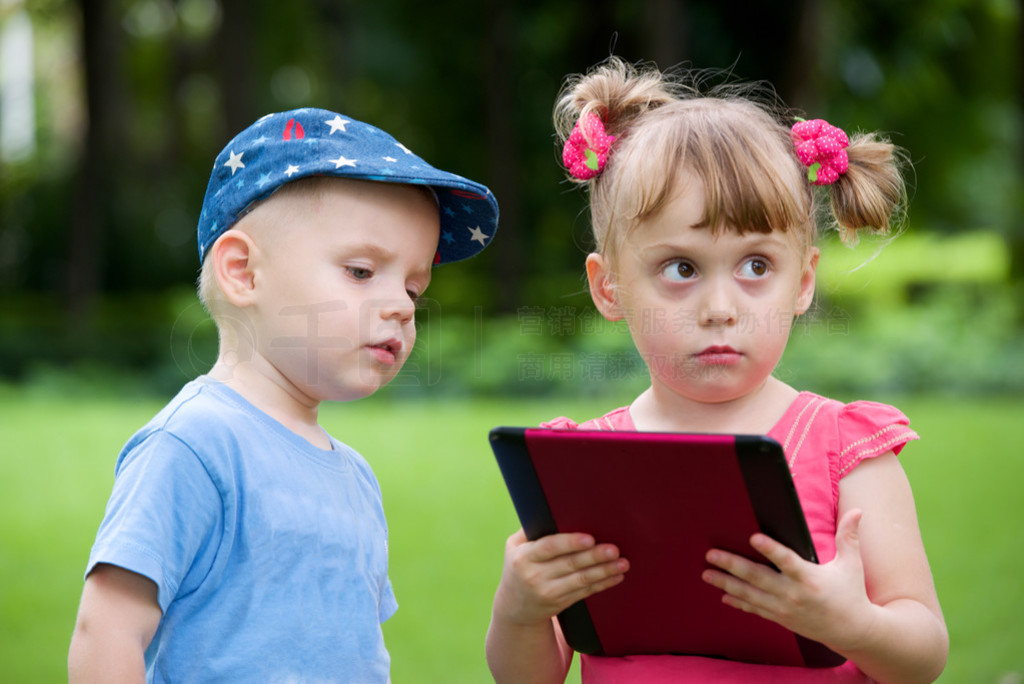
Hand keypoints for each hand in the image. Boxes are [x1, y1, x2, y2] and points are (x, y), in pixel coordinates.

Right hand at [493, 529, 628, 625]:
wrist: (514, 608)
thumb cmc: (518, 567)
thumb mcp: (514, 547)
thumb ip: (530, 529)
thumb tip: (550, 506)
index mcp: (524, 557)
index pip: (549, 547)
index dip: (570, 543)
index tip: (590, 539)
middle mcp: (535, 576)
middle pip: (570, 564)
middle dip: (595, 556)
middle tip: (614, 549)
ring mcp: (548, 592)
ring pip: (581, 580)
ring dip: (604, 571)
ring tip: (622, 563)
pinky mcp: (560, 603)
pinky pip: (585, 592)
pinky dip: (602, 584)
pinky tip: (616, 576)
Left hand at [701, 509, 875, 649]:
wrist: (851, 631)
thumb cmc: (850, 593)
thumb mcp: (851, 564)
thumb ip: (848, 536)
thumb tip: (858, 511)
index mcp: (810, 578)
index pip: (787, 560)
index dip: (770, 549)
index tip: (753, 537)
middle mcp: (794, 594)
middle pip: (758, 577)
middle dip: (732, 565)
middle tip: (711, 554)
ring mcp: (784, 608)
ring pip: (750, 594)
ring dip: (726, 583)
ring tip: (707, 574)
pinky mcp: (780, 618)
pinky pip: (755, 609)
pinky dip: (738, 602)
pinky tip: (723, 595)